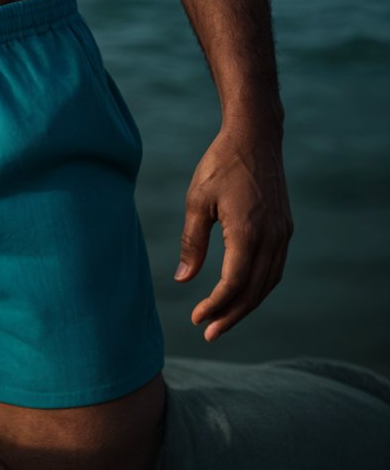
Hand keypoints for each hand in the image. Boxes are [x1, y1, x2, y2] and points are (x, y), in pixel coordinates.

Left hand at [174, 117, 292, 342]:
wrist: (255, 137)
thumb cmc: (221, 164)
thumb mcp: (197, 200)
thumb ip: (193, 242)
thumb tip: (183, 279)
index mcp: (248, 232)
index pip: (234, 284)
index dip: (215, 306)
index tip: (196, 318)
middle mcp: (272, 238)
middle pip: (254, 291)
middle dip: (231, 315)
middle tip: (209, 332)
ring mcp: (283, 234)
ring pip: (268, 283)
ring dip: (247, 304)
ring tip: (224, 319)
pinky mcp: (285, 228)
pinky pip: (275, 268)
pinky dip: (259, 286)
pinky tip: (243, 292)